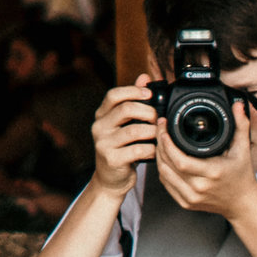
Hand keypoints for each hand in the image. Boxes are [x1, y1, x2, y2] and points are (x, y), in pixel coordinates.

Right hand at [89, 78, 158, 197]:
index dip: (133, 91)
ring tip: (158, 136)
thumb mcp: (125, 124)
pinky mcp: (112, 159)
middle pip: (125, 109)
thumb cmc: (121, 148)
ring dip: (152, 132)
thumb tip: (144, 77)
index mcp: (102, 115)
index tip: (149, 94)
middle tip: (158, 119)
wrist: (111, 179)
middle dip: (148, 112)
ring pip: (134, 130)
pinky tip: (154, 151)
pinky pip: (138, 150)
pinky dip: (151, 150)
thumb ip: (133, 100)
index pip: (113, 95)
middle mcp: (99, 127)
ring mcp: (103, 143)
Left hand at [153, 97, 256, 219]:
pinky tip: (164, 158)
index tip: (164, 126)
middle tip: (160, 129)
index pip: (179, 159)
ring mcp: (191, 197)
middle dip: (159, 144)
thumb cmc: (242, 176)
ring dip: (158, 156)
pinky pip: (166, 184)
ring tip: (160, 141)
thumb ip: (241, 125)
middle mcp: (199, 187)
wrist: (243, 204)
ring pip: (163, 174)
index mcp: (212, 173)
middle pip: (167, 165)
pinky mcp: (185, 203)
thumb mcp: (243, 149)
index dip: (166, 142)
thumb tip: (238, 105)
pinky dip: (162, 170)